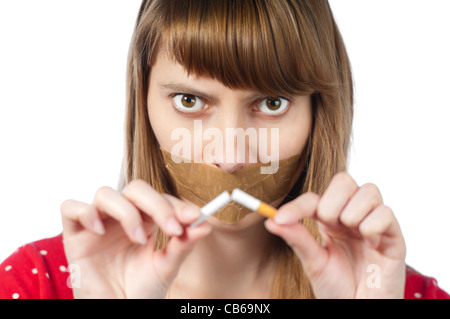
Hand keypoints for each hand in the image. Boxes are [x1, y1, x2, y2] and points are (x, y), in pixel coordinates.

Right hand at [60, 179, 210, 297]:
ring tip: (139, 239)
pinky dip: (85, 213)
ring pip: (106, 194)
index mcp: (145, 220)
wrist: (119, 312)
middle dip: (157, 204)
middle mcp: (121, 217)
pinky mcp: (75, 236)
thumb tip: (205, 225)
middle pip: (135, 189)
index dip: (177, 205)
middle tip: (172, 228)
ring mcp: (98, 224)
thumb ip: (183, 245)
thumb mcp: (166, 267)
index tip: (195, 217)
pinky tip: (100, 230)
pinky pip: (70, 208)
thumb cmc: (140, 290)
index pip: (160, 199)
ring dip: (127, 212)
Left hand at [265, 172, 405, 297]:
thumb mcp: (313, 262)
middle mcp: (351, 215)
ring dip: (353, 213)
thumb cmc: (338, 287)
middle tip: (329, 225)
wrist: (359, 310)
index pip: (314, 198)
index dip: (296, 206)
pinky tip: (371, 244)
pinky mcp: (393, 236)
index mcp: (330, 220)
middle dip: (331, 202)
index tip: (280, 219)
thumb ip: (297, 238)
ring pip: (368, 191)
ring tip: (354, 235)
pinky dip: (373, 226)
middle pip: (344, 180)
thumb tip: (270, 219)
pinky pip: (386, 213)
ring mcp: (374, 223)